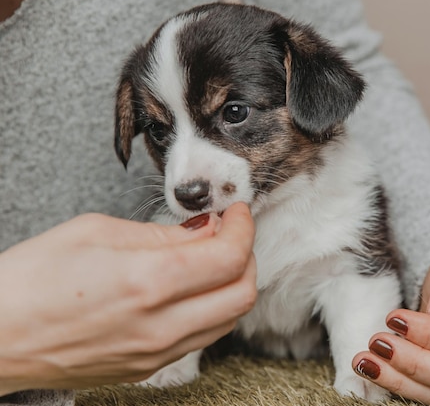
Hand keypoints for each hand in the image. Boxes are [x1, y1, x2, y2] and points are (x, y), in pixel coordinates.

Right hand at [0, 202, 256, 394]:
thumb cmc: (31, 280)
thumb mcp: (96, 233)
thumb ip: (161, 234)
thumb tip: (205, 231)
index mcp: (148, 282)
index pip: (230, 257)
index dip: (243, 228)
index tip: (237, 213)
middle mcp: (160, 325)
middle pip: (242, 294)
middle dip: (247, 256)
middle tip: (230, 233)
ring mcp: (156, 353)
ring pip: (228, 319)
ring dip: (232, 284)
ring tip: (211, 257)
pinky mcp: (148, 368)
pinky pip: (201, 337)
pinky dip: (210, 308)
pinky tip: (191, 288)